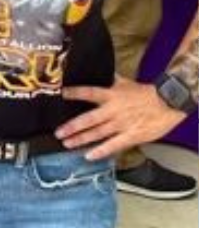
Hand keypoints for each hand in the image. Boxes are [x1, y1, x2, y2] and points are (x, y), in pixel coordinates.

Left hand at [57, 75, 181, 159]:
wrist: (167, 103)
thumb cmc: (146, 94)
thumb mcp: (125, 83)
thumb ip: (110, 80)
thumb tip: (99, 71)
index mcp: (112, 95)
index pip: (89, 92)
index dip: (75, 93)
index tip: (62, 94)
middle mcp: (114, 110)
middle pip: (89, 119)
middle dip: (73, 126)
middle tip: (59, 132)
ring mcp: (122, 124)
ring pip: (98, 133)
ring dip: (81, 139)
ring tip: (67, 143)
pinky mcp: (131, 136)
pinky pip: (113, 145)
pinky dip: (101, 151)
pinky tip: (89, 156)